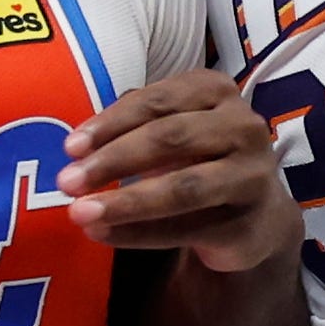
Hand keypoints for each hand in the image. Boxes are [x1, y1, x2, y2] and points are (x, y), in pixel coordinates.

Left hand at [59, 72, 300, 270]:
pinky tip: (103, 234)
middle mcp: (243, 127)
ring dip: (125, 201)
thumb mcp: (172, 127)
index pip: (158, 101)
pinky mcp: (248, 223)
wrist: (257, 214)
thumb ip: (133, 125)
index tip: (70, 148)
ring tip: (80, 213)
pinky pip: (186, 229)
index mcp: (217, 91)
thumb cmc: (200, 158)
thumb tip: (79, 147)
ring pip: (182, 187)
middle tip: (67, 182)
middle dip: (113, 160)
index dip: (111, 123)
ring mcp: (252, 176)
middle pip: (171, 138)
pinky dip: (138, 234)